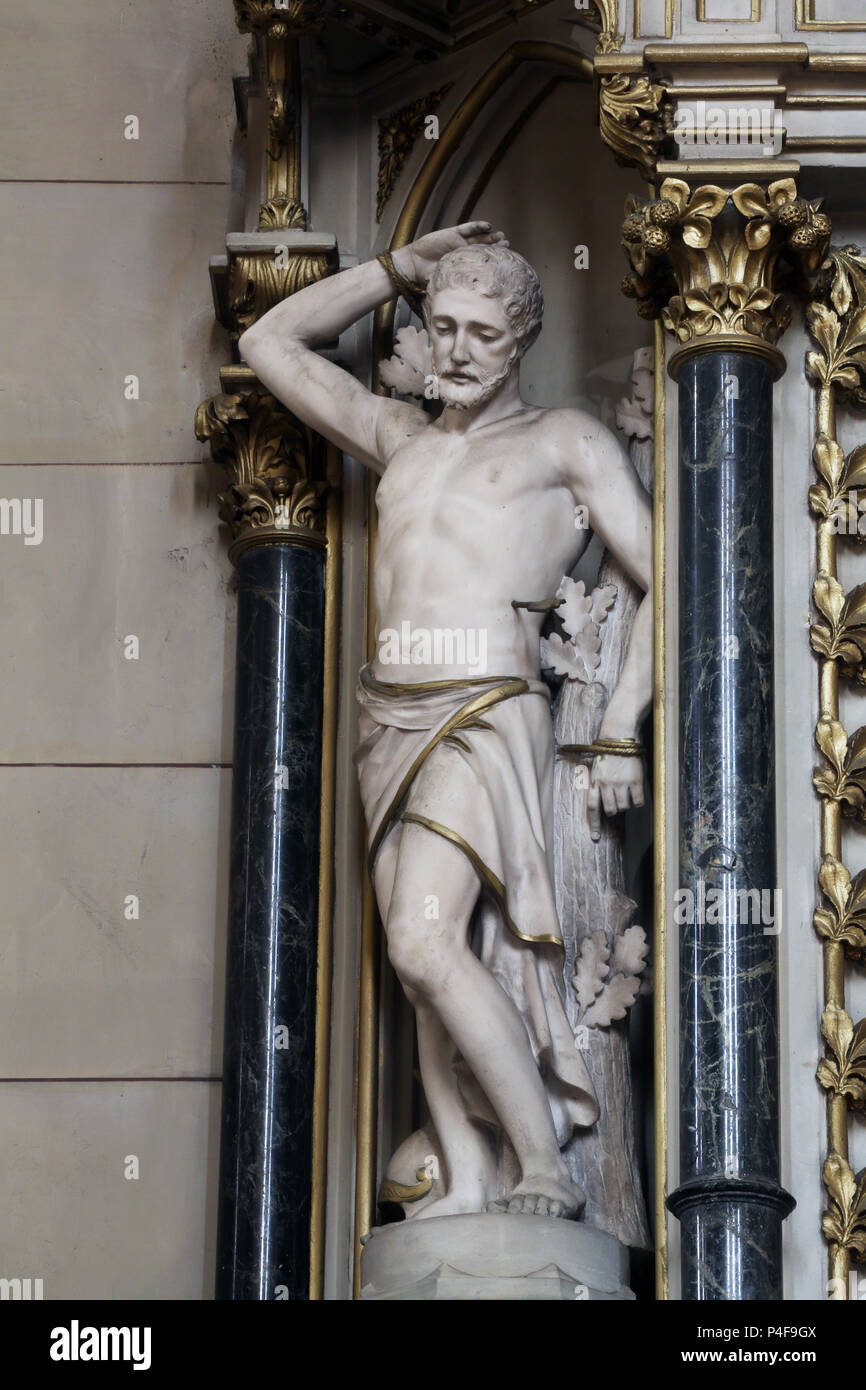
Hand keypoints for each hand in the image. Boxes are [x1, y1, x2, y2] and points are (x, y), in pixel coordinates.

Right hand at [393, 222, 508, 286]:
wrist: (413, 267)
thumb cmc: (427, 280)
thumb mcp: (446, 288)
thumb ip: (458, 295)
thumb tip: (473, 313)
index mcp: (464, 265)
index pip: (482, 261)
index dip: (492, 259)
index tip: (505, 259)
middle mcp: (463, 253)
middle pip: (483, 247)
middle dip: (495, 245)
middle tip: (506, 244)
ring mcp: (458, 242)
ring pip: (478, 237)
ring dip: (489, 236)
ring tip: (501, 235)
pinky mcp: (452, 233)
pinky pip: (467, 228)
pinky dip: (477, 226)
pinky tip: (488, 226)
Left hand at [587, 754, 645, 842]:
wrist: (619, 736)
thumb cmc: (607, 753)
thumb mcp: (596, 769)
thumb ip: (597, 786)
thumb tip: (602, 805)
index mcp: (594, 782)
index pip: (592, 808)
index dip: (594, 825)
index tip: (595, 837)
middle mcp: (607, 784)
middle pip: (610, 810)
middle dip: (614, 809)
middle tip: (617, 798)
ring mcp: (621, 783)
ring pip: (624, 807)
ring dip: (625, 803)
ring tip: (626, 790)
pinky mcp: (635, 780)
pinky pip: (638, 801)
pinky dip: (638, 800)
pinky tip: (636, 791)